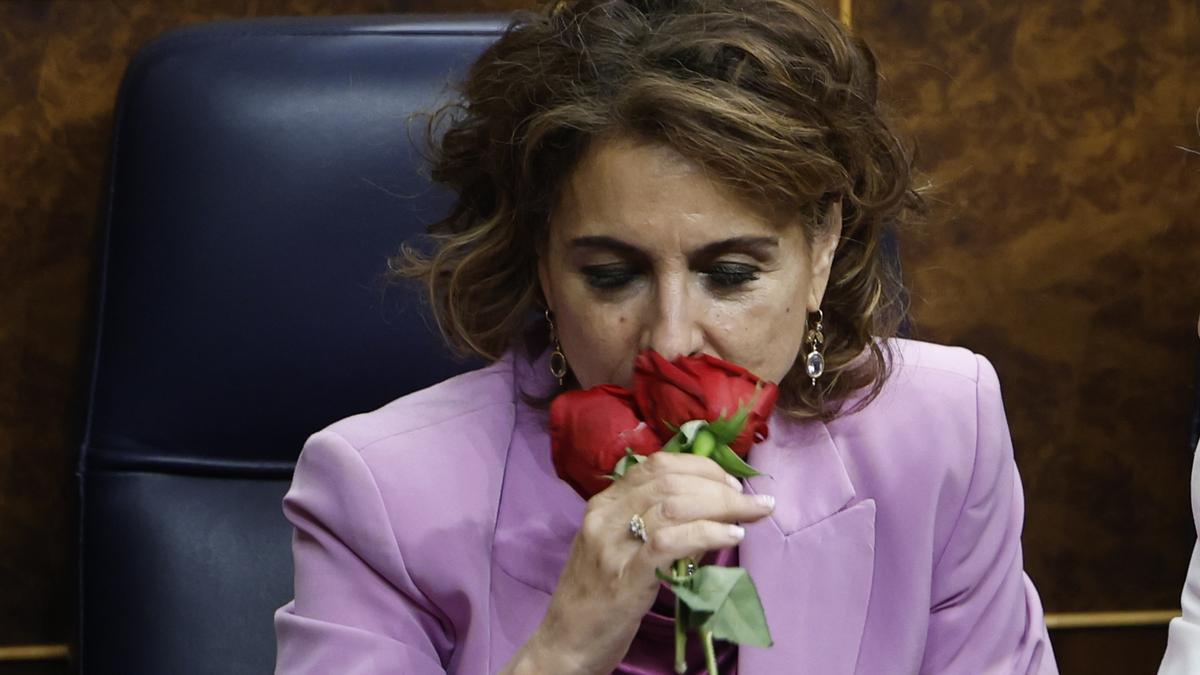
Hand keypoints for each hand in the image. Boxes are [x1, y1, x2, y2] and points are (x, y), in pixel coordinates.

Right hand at [503, 452, 775, 674]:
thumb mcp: (620, 549)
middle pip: (670, 482)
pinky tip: (731, 536)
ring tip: (750, 515)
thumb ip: (654, 525)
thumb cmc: (598, 598)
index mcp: (602, 504)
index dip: (701, 467)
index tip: (730, 482)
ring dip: (722, 506)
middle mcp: (604, 517)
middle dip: (719, 486)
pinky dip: (706, 533)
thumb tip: (711, 510)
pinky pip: (670, 542)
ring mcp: (612, 546)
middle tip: (750, 501)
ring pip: (673, 505)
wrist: (565, 645)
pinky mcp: (624, 578)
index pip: (656, 465)